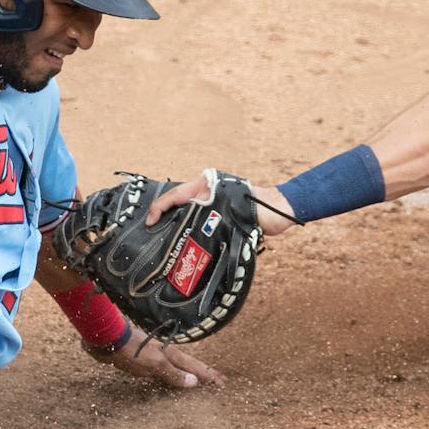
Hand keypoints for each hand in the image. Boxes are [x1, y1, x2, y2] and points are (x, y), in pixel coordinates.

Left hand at [105, 328, 222, 389]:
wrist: (106, 338)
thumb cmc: (131, 350)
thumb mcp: (155, 364)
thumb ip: (173, 373)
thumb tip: (194, 382)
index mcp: (172, 356)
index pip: (197, 368)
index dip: (209, 376)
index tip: (223, 384)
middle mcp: (166, 355)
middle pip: (189, 367)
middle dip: (203, 374)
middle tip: (216, 383)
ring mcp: (154, 357)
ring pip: (176, 368)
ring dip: (188, 375)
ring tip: (197, 383)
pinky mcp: (141, 361)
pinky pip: (162, 372)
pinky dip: (171, 378)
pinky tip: (167, 383)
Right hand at [144, 171, 296, 237]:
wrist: (278, 211)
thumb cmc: (260, 207)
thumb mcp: (233, 208)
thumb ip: (213, 214)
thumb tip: (194, 223)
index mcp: (206, 186)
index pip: (175, 195)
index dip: (159, 208)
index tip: (150, 221)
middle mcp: (207, 193)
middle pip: (178, 204)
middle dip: (164, 216)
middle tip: (152, 232)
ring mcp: (213, 203)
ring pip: (187, 213)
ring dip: (176, 224)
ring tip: (164, 240)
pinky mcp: (219, 214)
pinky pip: (199, 220)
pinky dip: (190, 228)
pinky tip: (184, 242)